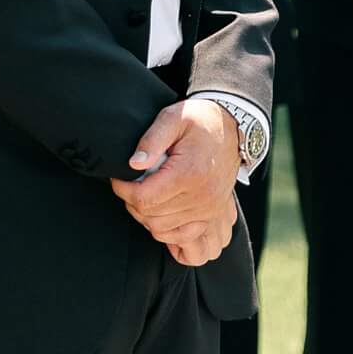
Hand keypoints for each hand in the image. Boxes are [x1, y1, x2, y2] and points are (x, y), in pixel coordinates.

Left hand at [110, 99, 241, 261]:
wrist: (233, 129)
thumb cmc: (201, 120)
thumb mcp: (174, 118)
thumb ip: (152, 139)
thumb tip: (133, 164)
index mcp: (189, 172)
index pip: (144, 198)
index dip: (123, 190)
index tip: (118, 177)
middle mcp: (201, 196)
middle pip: (150, 215)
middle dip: (132, 202)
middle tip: (129, 184)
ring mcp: (208, 208)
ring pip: (162, 228)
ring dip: (145, 215)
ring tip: (143, 195)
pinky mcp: (211, 214)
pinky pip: (181, 235)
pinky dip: (164, 230)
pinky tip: (158, 211)